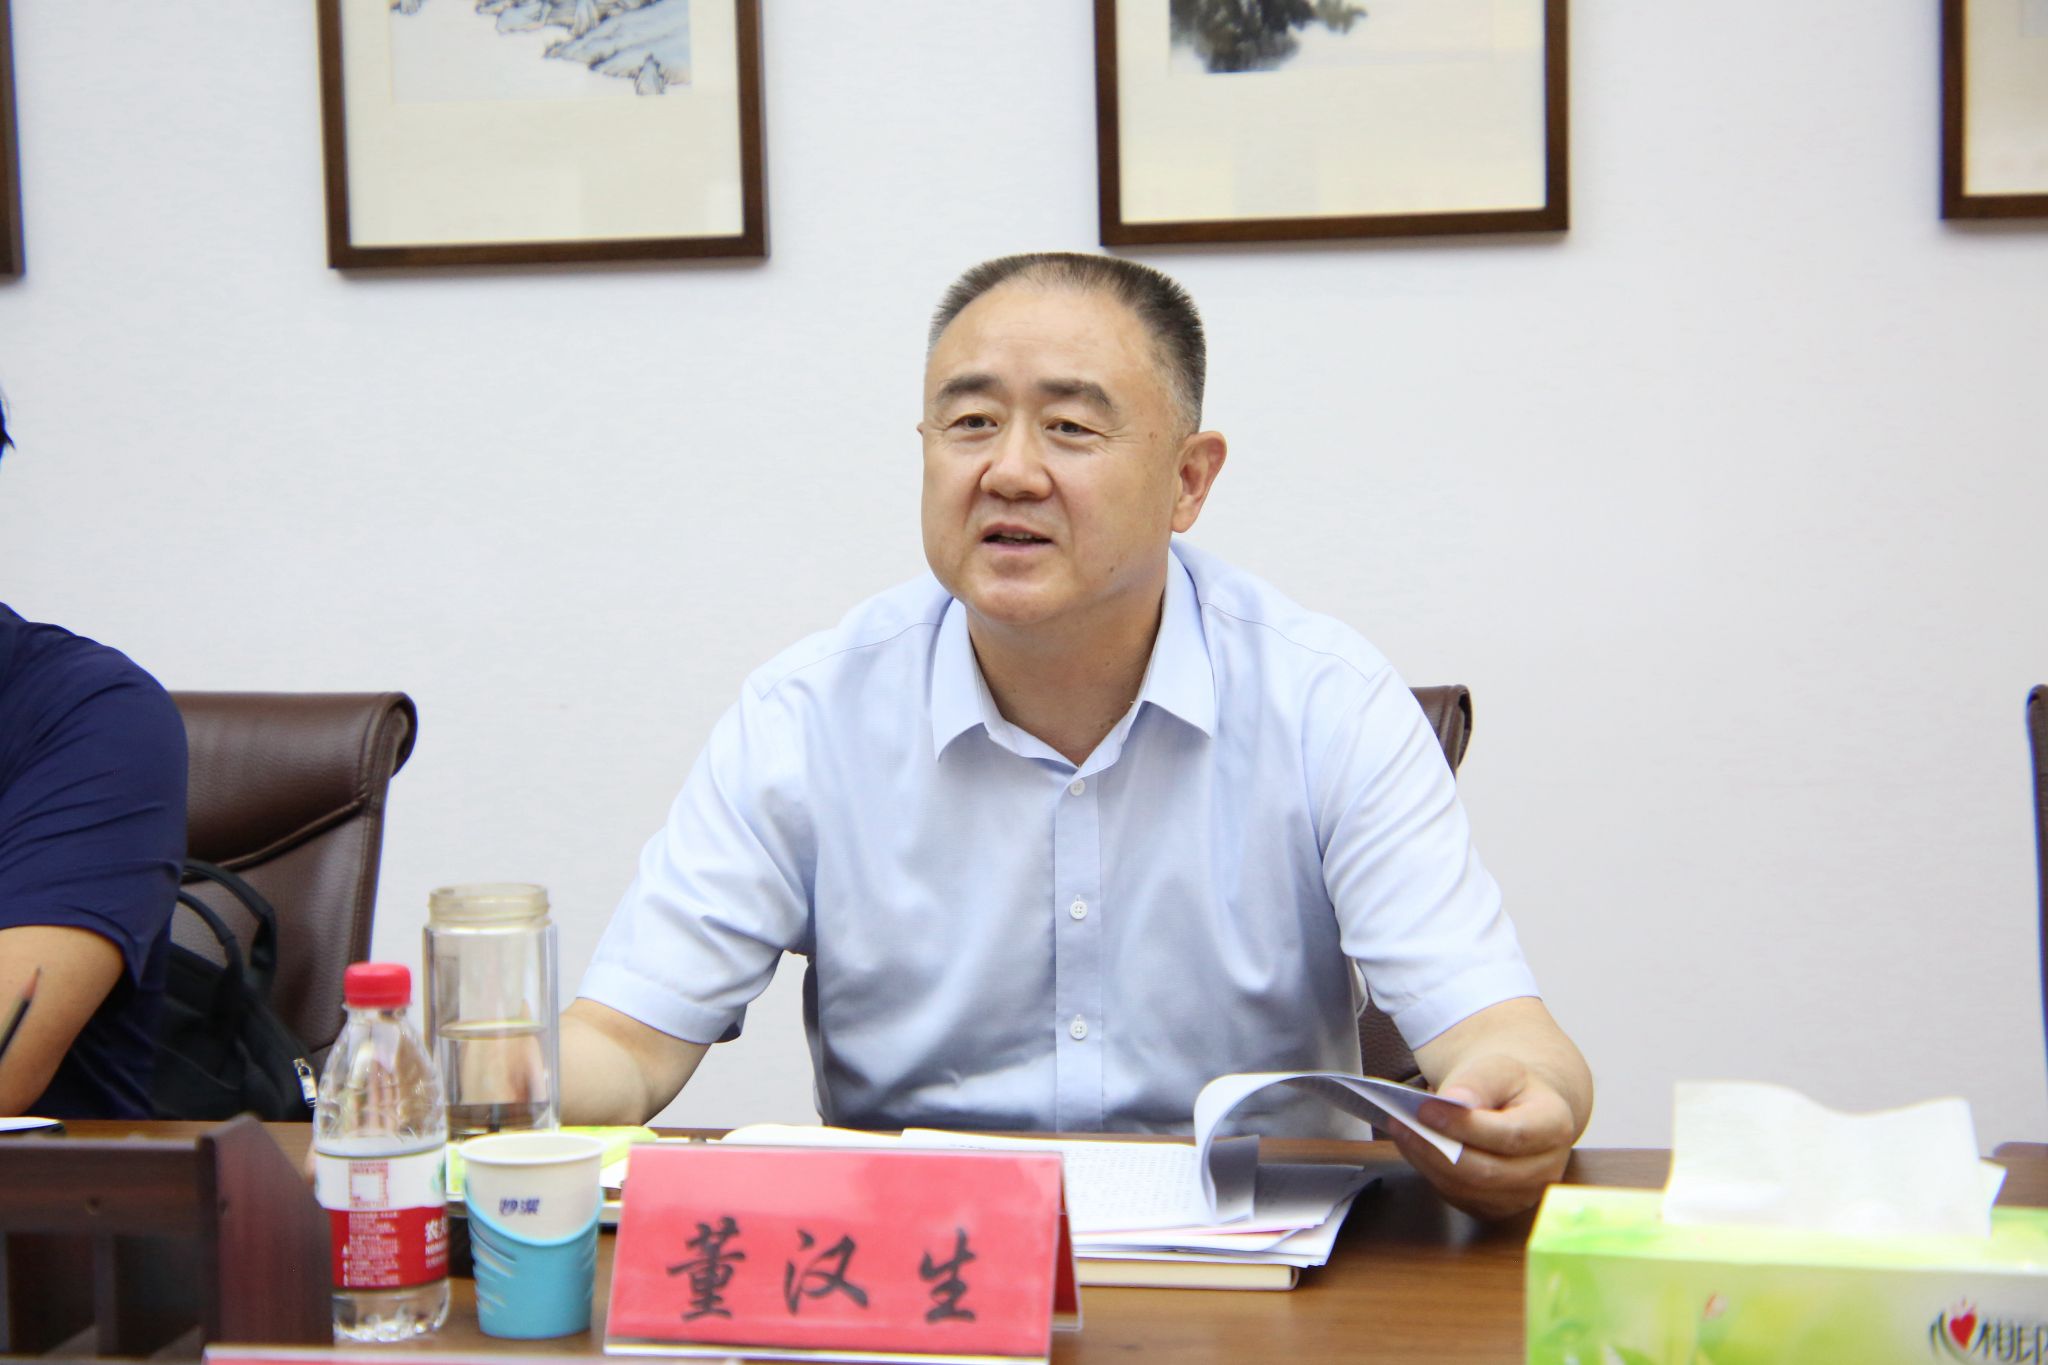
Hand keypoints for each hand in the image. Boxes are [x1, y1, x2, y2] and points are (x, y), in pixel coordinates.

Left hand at [1388, 1052, 1576, 1219]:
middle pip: (1486, 1171)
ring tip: (1400, 1129)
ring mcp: (1523, 1195)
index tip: (1425, 1109)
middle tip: (1400, 1122)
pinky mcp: (1497, 1207)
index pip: (1512, 1135)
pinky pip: (1458, 1196)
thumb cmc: (1509, 1085)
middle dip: (1437, 1147)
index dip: (1466, 1126)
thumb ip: (1479, 1082)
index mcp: (1555, 1126)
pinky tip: (1413, 1146)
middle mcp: (1546, 1169)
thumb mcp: (1499, 1068)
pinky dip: (1430, 1171)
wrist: (1517, 1105)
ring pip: (1466, 1188)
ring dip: (1427, 1160)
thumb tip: (1455, 1100)